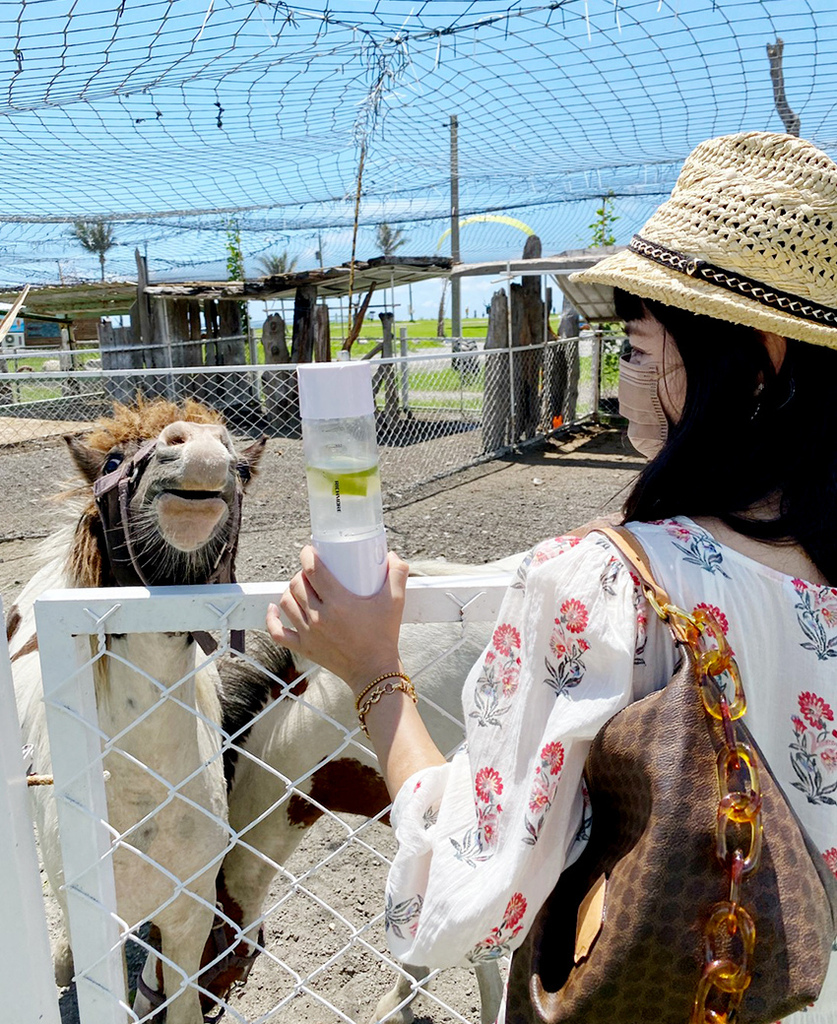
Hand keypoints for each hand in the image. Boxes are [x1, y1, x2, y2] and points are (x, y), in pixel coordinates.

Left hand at [266, 545, 409, 694]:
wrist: (374, 671)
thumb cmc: (384, 636)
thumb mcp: (395, 602)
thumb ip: (398, 575)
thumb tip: (392, 556)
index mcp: (338, 603)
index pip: (313, 570)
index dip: (307, 555)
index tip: (311, 550)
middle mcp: (319, 617)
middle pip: (297, 584)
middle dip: (301, 572)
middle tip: (312, 571)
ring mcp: (308, 634)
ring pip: (286, 602)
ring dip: (290, 590)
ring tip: (301, 586)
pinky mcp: (304, 648)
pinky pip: (278, 632)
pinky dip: (271, 618)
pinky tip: (273, 608)